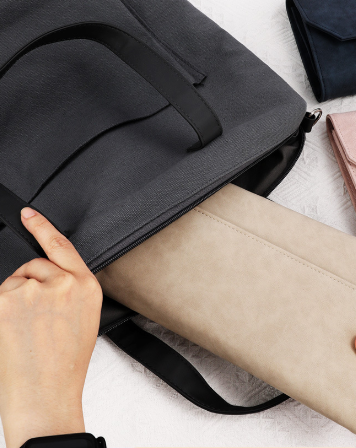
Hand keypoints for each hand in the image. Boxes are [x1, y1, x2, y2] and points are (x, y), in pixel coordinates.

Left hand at [0, 208, 102, 447]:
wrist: (46, 392)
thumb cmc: (65, 363)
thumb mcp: (83, 319)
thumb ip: (71, 291)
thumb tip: (49, 278)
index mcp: (87, 286)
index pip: (62, 246)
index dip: (42, 227)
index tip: (30, 214)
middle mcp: (64, 282)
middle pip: (34, 265)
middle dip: (28, 283)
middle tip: (32, 317)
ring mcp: (35, 288)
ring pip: (14, 281)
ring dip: (14, 299)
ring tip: (25, 330)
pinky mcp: (8, 298)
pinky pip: (0, 293)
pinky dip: (2, 309)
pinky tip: (13, 330)